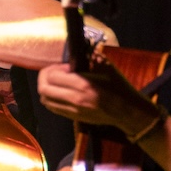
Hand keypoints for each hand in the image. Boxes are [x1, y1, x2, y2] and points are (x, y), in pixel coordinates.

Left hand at [38, 60, 159, 133]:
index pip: (52, 77)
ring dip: (45, 88)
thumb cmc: (118, 87)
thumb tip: (75, 53)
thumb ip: (89, 58)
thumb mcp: (106, 67)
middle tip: (53, 71)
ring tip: (56, 81)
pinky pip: (52, 108)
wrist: (127, 111)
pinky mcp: (73, 118)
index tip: (64, 66)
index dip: (53, 68)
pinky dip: (50, 98)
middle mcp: (74, 99)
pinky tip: (59, 92)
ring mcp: (72, 110)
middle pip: (43, 89)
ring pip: (45, 100)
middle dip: (44, 77)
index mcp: (83, 85)